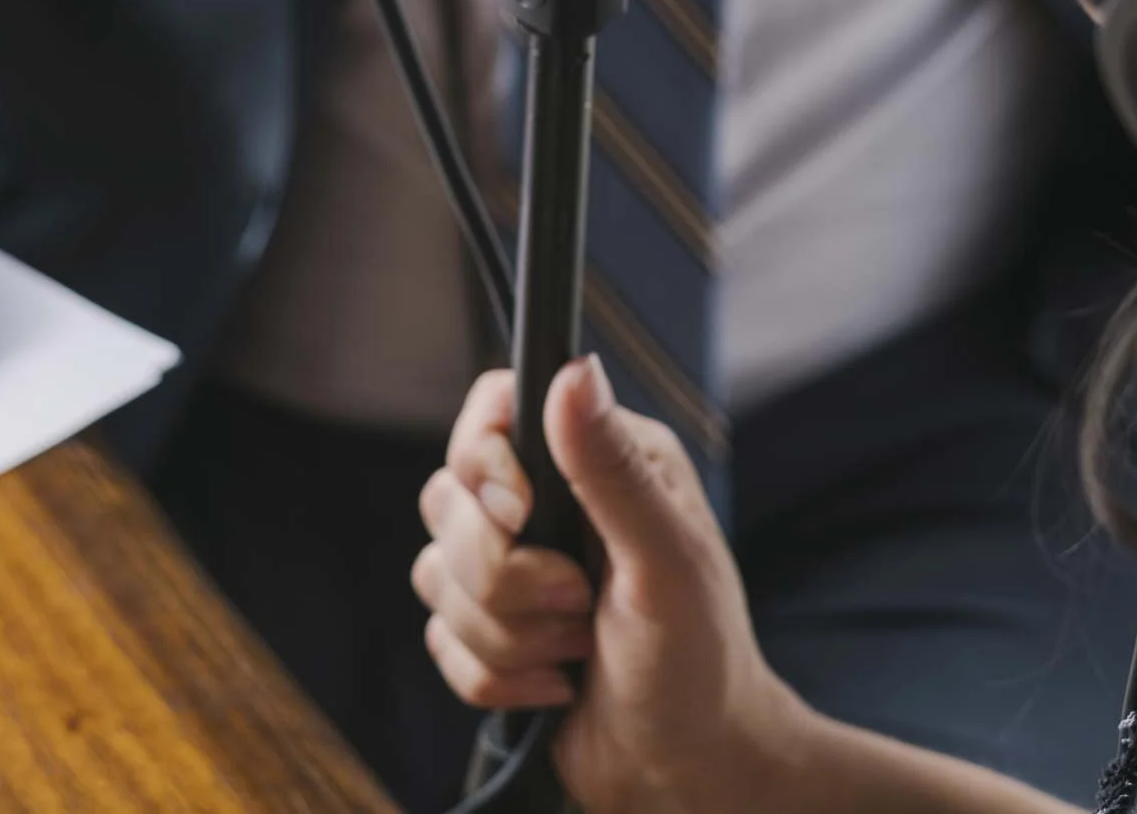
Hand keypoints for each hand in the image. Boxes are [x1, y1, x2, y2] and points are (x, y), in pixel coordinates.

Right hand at [413, 359, 814, 813]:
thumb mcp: (666, 557)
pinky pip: (439, 640)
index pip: (493, 411)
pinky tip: (555, 686)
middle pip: (449, 500)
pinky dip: (495, 677)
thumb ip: (612, 466)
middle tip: (581, 604)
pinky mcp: (492, 631)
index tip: (522, 515)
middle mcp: (550, 502)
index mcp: (600, 461)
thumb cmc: (700, 660)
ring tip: (577, 650)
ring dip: (509, 634)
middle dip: (506, 576)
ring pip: (435, 575)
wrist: (688, 767)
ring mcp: (516, 568)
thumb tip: (573, 369)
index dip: (486, 465)